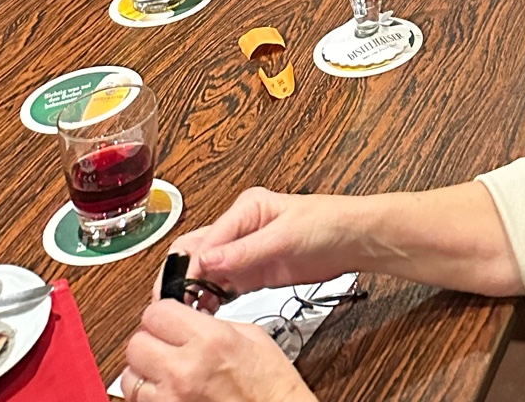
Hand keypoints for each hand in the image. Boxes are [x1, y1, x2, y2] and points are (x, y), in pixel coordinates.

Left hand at [123, 298, 313, 401]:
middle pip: (136, 343)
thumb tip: (186, 320)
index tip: (168, 318)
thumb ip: (211, 324)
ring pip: (129, 378)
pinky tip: (167, 392)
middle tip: (164, 342)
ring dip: (143, 372)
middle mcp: (184, 371)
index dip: (162, 313)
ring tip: (164, 372)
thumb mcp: (250, 336)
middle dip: (148, 340)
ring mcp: (171, 401)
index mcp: (209, 340)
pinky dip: (147, 396)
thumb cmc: (270, 385)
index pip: (157, 313)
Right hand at [164, 189, 360, 301]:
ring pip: (205, 272)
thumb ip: (245, 251)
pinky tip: (204, 314)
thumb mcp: (285, 236)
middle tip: (172, 304)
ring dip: (193, 291)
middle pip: (197, 252)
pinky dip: (210, 300)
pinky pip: (222, 287)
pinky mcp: (251, 273)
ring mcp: (244, 253)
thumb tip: (208, 259)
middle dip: (182, 277)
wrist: (352, 240)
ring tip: (186, 314)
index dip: (191, 265)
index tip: (181, 289)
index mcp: (245, 209)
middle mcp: (239, 229)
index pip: (206, 238)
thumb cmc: (326, 223)